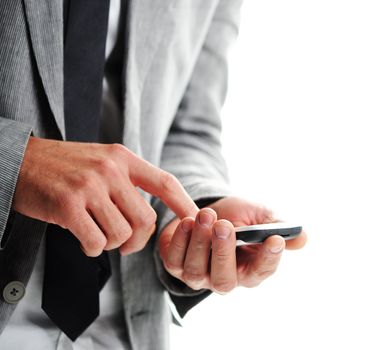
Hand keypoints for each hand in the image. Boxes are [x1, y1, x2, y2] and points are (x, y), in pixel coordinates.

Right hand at [13, 137, 197, 255]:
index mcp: (122, 157)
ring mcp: (89, 187)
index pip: (164, 182)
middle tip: (125, 244)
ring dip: (110, 244)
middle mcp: (110, 170)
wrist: (19, 160)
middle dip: (138, 240)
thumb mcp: (101, 160)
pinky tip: (83, 240)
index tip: (195, 218)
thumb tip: (150, 217)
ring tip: (96, 234)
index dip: (184, 203)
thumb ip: (127, 181)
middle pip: (145, 219)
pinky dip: (92, 248)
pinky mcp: (68, 206)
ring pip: (121, 234)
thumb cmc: (64, 166)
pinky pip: (95, 242)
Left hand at [158, 197, 306, 292]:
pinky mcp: (176, 266)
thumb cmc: (238, 217)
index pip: (262, 271)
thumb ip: (276, 225)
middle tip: (225, 225)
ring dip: (200, 242)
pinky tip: (188, 220)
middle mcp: (226, 278)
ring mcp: (199, 276)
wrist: (207, 211)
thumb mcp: (258, 216)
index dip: (269, 259)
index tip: (275, 239)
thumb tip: (303, 238)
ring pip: (196, 271)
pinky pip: (174, 260)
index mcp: (251, 269)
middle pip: (225, 281)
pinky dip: (180, 241)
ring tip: (206, 215)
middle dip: (223, 252)